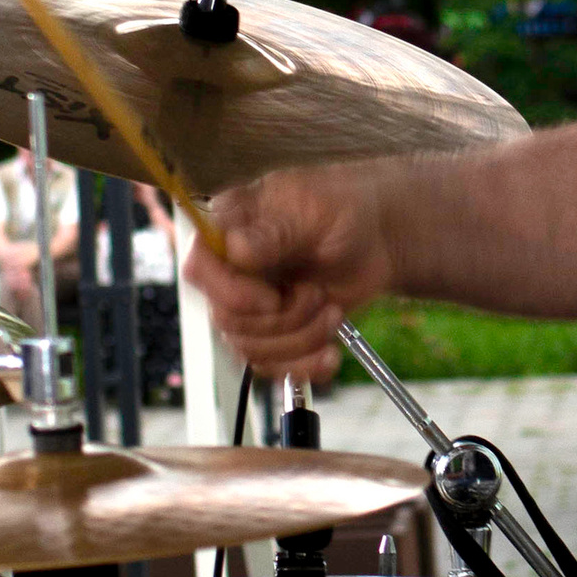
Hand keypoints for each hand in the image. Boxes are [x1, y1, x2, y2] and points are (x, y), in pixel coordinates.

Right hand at [186, 169, 394, 378]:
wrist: (378, 239)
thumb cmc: (345, 210)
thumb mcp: (317, 210)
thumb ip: (276, 231)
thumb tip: (235, 249)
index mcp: (230, 226)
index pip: (198, 266)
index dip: (231, 292)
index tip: (274, 298)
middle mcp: (230, 268)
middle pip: (225, 317)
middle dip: (282, 318)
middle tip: (318, 294)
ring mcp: (249, 304)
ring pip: (249, 348)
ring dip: (300, 339)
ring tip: (333, 313)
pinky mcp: (271, 333)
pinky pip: (269, 367)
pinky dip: (303, 367)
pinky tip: (330, 354)